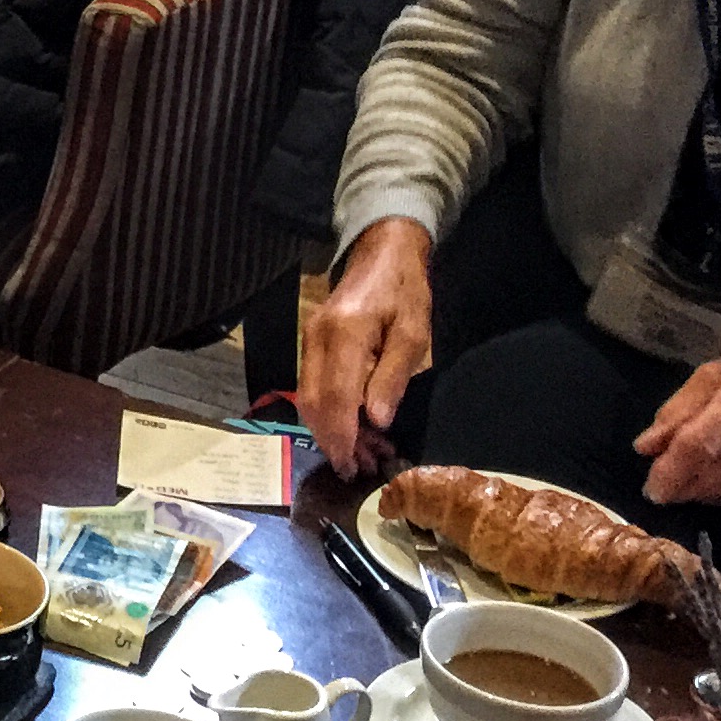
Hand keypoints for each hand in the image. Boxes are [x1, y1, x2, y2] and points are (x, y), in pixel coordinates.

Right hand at [298, 217, 433, 480]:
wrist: (381, 252)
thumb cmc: (404, 291)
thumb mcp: (413, 333)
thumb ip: (392, 377)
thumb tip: (377, 420)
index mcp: (344, 334)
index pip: (334, 397)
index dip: (341, 436)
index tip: (352, 466)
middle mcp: (316, 338)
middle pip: (313, 402)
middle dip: (334, 440)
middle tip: (359, 468)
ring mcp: (308, 340)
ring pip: (307, 397)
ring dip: (329, 430)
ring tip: (359, 453)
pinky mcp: (310, 342)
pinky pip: (311, 385)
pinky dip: (328, 412)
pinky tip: (351, 426)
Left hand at [637, 333, 720, 504]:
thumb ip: (681, 407)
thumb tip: (645, 446)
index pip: (699, 445)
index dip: (669, 470)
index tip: (648, 486)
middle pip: (712, 477)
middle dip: (680, 488)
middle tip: (659, 488)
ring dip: (699, 493)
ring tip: (683, 481)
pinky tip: (714, 477)